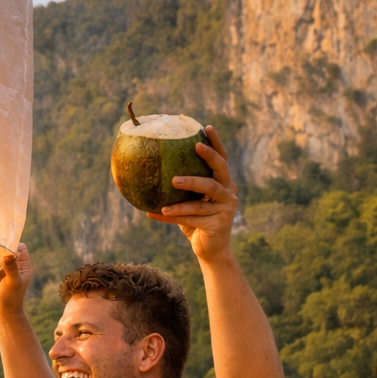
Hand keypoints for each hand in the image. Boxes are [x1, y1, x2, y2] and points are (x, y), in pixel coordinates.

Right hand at [0, 243, 32, 315]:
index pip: (20, 248)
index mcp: (23, 265)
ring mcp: (2, 268)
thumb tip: (8, 254)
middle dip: (0, 245)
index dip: (13, 244)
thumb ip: (12, 269)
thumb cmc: (12, 298)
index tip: (4, 243)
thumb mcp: (14, 283)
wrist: (2, 312)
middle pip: (7, 249)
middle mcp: (13, 265)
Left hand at [147, 124, 237, 259]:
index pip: (222, 160)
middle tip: (195, 147)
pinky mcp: (218, 224)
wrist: (209, 249)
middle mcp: (229, 193)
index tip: (206, 128)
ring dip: (188, 188)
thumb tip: (148, 171)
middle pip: (220, 171)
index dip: (216, 143)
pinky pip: (191, 217)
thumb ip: (178, 189)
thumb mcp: (188, 202)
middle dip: (209, 157)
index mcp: (223, 184)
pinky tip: (153, 213)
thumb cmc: (195, 221)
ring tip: (172, 182)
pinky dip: (172, 215)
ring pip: (204, 196)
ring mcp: (226, 209)